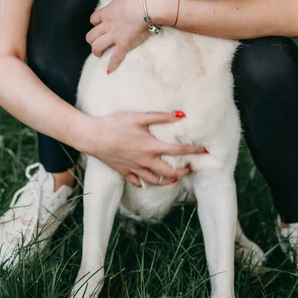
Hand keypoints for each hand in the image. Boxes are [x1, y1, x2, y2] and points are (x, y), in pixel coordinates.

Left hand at [86, 0, 177, 71]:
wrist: (150, 5)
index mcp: (107, 12)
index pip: (93, 19)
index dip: (95, 22)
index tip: (99, 24)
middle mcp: (107, 25)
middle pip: (91, 35)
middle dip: (92, 39)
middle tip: (96, 42)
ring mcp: (115, 36)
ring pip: (97, 46)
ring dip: (97, 51)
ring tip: (99, 54)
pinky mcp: (125, 44)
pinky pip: (116, 57)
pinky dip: (112, 65)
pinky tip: (110, 70)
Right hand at [86, 110, 205, 186]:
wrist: (92, 137)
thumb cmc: (115, 124)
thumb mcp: (138, 117)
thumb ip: (161, 116)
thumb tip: (181, 115)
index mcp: (151, 147)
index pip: (178, 151)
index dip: (193, 151)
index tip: (204, 151)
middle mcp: (145, 161)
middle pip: (169, 172)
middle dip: (183, 172)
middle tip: (190, 168)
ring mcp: (134, 169)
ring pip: (155, 181)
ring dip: (167, 181)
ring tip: (173, 178)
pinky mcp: (123, 172)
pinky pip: (136, 182)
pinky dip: (144, 183)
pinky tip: (146, 181)